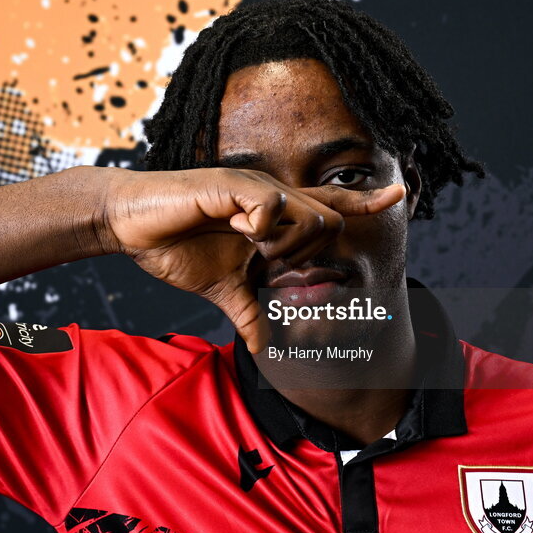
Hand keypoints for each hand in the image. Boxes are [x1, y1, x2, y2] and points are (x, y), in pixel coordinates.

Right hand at [103, 168, 404, 351]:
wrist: (131, 225)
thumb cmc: (176, 247)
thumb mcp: (223, 290)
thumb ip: (250, 312)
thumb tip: (264, 348)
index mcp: (274, 216)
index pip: (331, 205)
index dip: (366, 202)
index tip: (400, 195)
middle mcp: (272, 196)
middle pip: (329, 223)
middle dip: (305, 255)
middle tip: (263, 259)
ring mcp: (255, 187)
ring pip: (309, 217)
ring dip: (282, 245)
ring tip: (245, 244)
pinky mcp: (233, 185)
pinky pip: (273, 205)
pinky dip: (261, 227)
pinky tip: (236, 231)